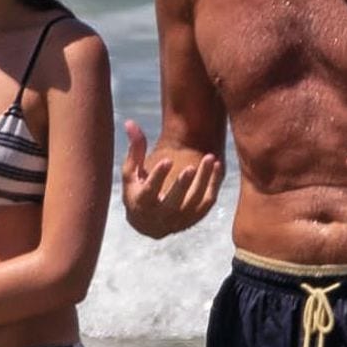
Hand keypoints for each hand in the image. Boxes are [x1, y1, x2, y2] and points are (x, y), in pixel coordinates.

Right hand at [121, 119, 222, 237]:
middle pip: (174, 201)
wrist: (147, 224)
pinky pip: (208, 202)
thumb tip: (131, 122)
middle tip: (191, 166)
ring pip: (195, 201)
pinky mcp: (194, 218)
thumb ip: (134, 149)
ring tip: (210, 158)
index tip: (166, 160)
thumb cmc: (136, 191)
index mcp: (141, 203)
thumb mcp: (130, 173)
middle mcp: (161, 215)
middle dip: (183, 185)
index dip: (158, 177)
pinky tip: (216, 166)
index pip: (150, 191)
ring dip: (204, 180)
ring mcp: (179, 219)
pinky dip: (213, 184)